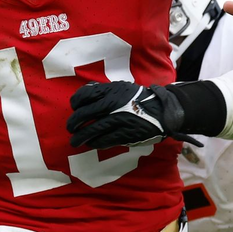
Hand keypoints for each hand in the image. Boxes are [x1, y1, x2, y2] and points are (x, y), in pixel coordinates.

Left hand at [66, 81, 200, 148]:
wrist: (161, 110)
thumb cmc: (139, 98)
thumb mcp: (122, 87)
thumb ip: (105, 90)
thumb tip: (86, 91)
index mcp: (111, 91)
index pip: (84, 95)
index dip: (75, 103)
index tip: (74, 108)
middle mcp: (112, 104)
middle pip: (84, 114)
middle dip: (74, 123)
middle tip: (71, 129)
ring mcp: (118, 120)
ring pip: (93, 130)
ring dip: (81, 137)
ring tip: (75, 142)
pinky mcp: (125, 134)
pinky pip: (106, 140)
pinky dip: (96, 142)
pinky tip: (92, 144)